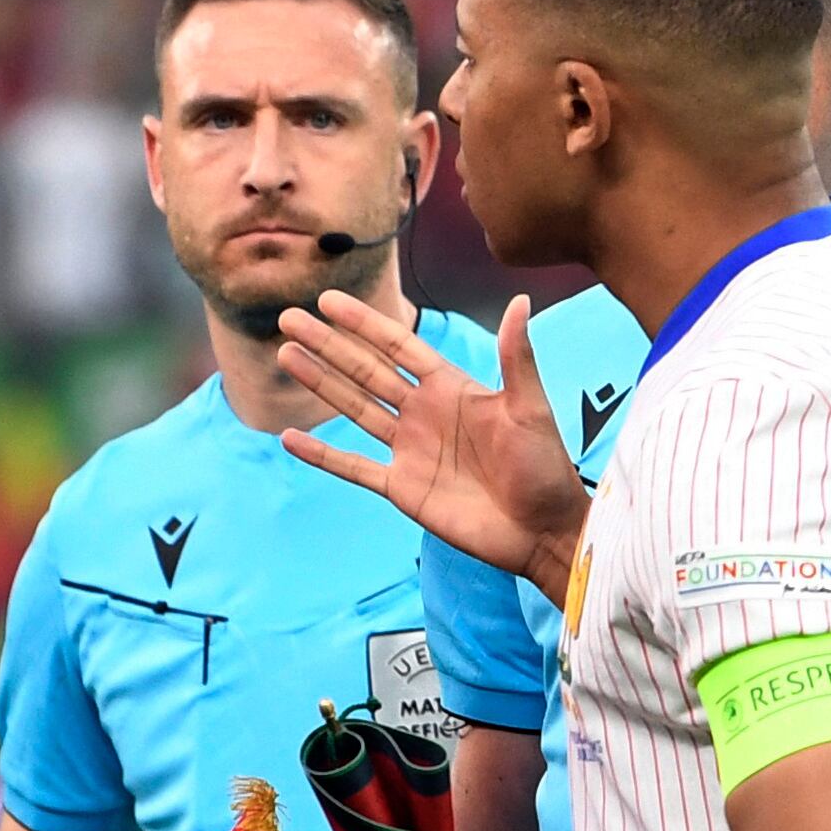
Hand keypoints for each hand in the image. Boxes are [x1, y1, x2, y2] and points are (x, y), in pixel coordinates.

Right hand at [278, 291, 588, 606]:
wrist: (541, 530)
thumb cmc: (545, 468)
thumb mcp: (530, 407)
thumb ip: (516, 356)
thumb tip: (521, 300)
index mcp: (451, 388)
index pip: (398, 346)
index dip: (363, 324)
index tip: (329, 301)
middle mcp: (423, 414)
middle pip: (365, 371)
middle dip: (328, 345)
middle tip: (289, 319)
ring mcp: (409, 451)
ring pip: (353, 410)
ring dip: (320, 383)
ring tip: (286, 356)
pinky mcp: (402, 488)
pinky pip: (353, 467)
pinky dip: (322, 454)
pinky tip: (290, 438)